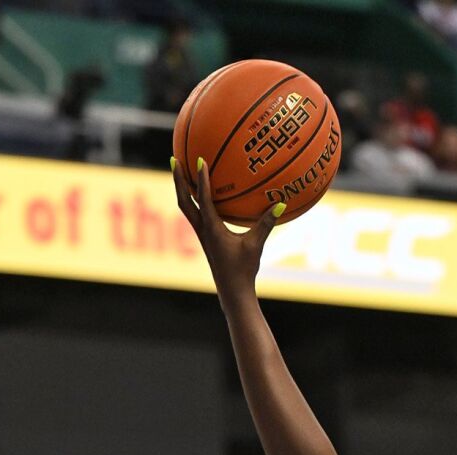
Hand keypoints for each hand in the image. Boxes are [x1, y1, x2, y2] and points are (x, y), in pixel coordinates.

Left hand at [171, 159, 280, 297]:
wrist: (232, 292)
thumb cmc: (244, 270)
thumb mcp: (256, 245)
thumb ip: (267, 224)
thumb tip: (281, 204)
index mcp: (212, 229)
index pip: (203, 200)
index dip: (201, 180)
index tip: (199, 160)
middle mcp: (202, 230)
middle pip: (184, 201)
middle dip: (178, 180)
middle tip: (174, 159)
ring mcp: (202, 235)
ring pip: (186, 208)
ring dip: (182, 189)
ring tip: (180, 171)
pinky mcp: (206, 239)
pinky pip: (196, 215)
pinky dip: (194, 201)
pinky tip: (201, 194)